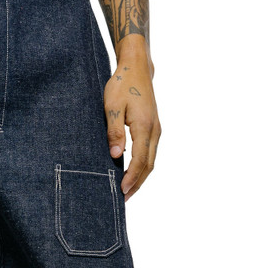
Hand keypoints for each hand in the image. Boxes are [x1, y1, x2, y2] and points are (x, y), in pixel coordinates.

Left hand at [104, 56, 160, 201]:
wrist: (137, 68)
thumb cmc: (122, 84)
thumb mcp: (112, 106)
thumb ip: (114, 131)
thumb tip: (116, 155)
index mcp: (144, 126)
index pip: (140, 160)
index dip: (131, 177)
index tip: (122, 191)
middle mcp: (154, 130)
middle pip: (149, 165)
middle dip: (137, 184)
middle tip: (123, 199)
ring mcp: (156, 130)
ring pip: (151, 161)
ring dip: (140, 177)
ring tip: (127, 191)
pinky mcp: (153, 128)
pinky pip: (150, 153)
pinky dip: (142, 167)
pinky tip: (132, 173)